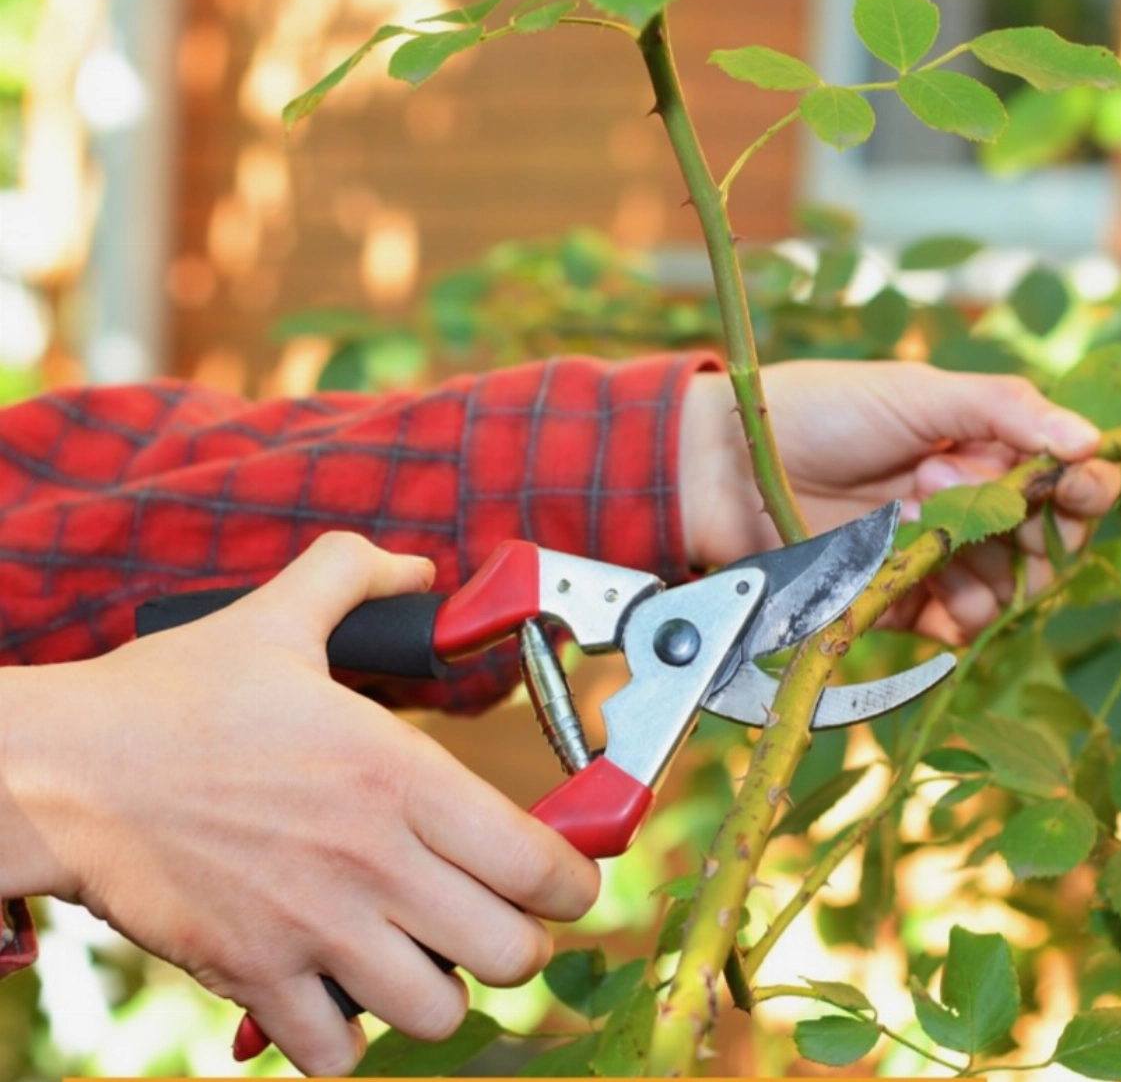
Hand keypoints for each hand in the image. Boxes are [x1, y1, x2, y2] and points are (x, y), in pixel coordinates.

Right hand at [0, 532, 598, 1075]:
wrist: (67, 769)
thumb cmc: (174, 696)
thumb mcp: (277, 616)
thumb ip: (357, 575)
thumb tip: (415, 568)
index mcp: (399, 773)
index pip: (541, 864)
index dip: (573, 882)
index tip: (564, 880)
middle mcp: (374, 859)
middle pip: (511, 952)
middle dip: (518, 941)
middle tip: (492, 917)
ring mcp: (315, 928)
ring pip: (438, 1012)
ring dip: (441, 990)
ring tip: (419, 956)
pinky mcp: (254, 977)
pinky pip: (338, 1054)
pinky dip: (348, 1038)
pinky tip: (338, 991)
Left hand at [679, 360, 1120, 642]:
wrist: (734, 465)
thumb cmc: (823, 411)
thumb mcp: (919, 392)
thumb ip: (1005, 409)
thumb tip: (1092, 440)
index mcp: (986, 449)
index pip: (1068, 482)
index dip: (1084, 488)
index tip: (1078, 484)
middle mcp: (972, 506)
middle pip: (1048, 545)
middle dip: (1022, 523)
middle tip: (944, 480)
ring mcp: (938, 558)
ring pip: (1008, 590)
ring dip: (977, 558)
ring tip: (908, 509)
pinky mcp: (902, 600)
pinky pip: (959, 625)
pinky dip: (956, 608)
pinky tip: (918, 571)